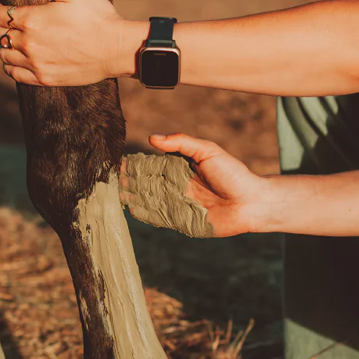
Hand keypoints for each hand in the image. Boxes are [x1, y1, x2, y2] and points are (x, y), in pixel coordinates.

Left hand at [0, 0, 129, 85]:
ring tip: (14, 39)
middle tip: (9, 21)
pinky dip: (11, 65)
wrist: (115, 48)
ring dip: (4, 45)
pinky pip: (14, 74)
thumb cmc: (97, 15)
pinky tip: (18, 58)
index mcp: (31, 19)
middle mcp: (28, 43)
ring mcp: (35, 63)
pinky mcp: (44, 78)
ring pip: (3, 55)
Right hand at [121, 133, 269, 236]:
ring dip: (131, 197)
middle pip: (145, 183)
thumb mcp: (208, 151)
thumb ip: (181, 143)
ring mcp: (176, 203)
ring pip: (147, 200)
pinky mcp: (181, 220)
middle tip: (106, 180)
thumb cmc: (233, 173)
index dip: (134, 164)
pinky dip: (143, 214)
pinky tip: (129, 210)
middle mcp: (174, 185)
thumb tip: (152, 138)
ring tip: (112, 195)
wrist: (251, 202)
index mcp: (179, 167)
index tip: (116, 162)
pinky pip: (158, 217)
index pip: (150, 164)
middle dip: (126, 182)